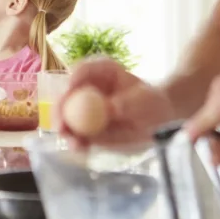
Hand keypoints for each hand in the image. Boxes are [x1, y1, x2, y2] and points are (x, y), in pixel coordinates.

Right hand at [58, 57, 174, 146]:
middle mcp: (88, 88)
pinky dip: (77, 142)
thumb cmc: (153, 102)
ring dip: (66, 129)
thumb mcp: (145, 100)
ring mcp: (85, 110)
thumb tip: (109, 109)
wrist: (159, 121)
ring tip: (75, 142)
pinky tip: (81, 147)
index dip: (74, 79)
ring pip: (67, 117)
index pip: (83, 70)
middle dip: (61, 109)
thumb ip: (128, 103)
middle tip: (62, 124)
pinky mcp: (88, 129)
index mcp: (102, 71)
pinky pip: (77, 135)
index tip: (71, 90)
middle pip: (67, 95)